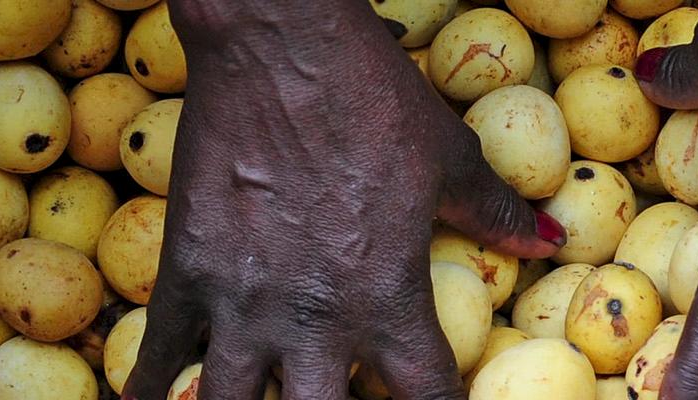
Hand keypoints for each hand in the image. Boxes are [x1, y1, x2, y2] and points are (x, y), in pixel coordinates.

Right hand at [120, 2, 561, 398]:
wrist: (276, 44)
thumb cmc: (370, 95)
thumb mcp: (447, 155)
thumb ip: (493, 212)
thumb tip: (546, 240)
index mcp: (388, 298)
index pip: (425, 398)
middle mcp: (315, 318)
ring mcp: (242, 302)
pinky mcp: (184, 272)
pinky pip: (157, 353)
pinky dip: (152, 387)